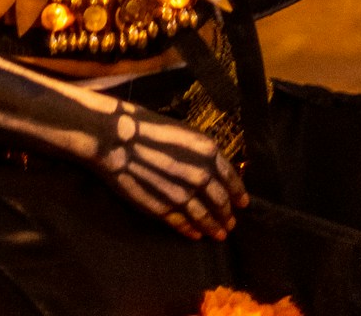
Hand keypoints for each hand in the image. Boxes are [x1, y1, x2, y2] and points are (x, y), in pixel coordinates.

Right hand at [95, 100, 244, 241]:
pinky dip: (191, 231)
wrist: (117, 137)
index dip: (238, 192)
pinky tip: (195, 235)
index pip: (230, 178)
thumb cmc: (147, 126)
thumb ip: (200, 153)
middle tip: (230, 224)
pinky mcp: (164, 209)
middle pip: (220, 201)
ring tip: (219, 235)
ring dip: (213, 227)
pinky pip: (183, 224)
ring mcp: (183, 194)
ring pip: (205, 217)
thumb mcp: (183, 132)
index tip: (242, 203)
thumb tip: (211, 169)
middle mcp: (201, 175)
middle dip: (227, 214)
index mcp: (207, 151)